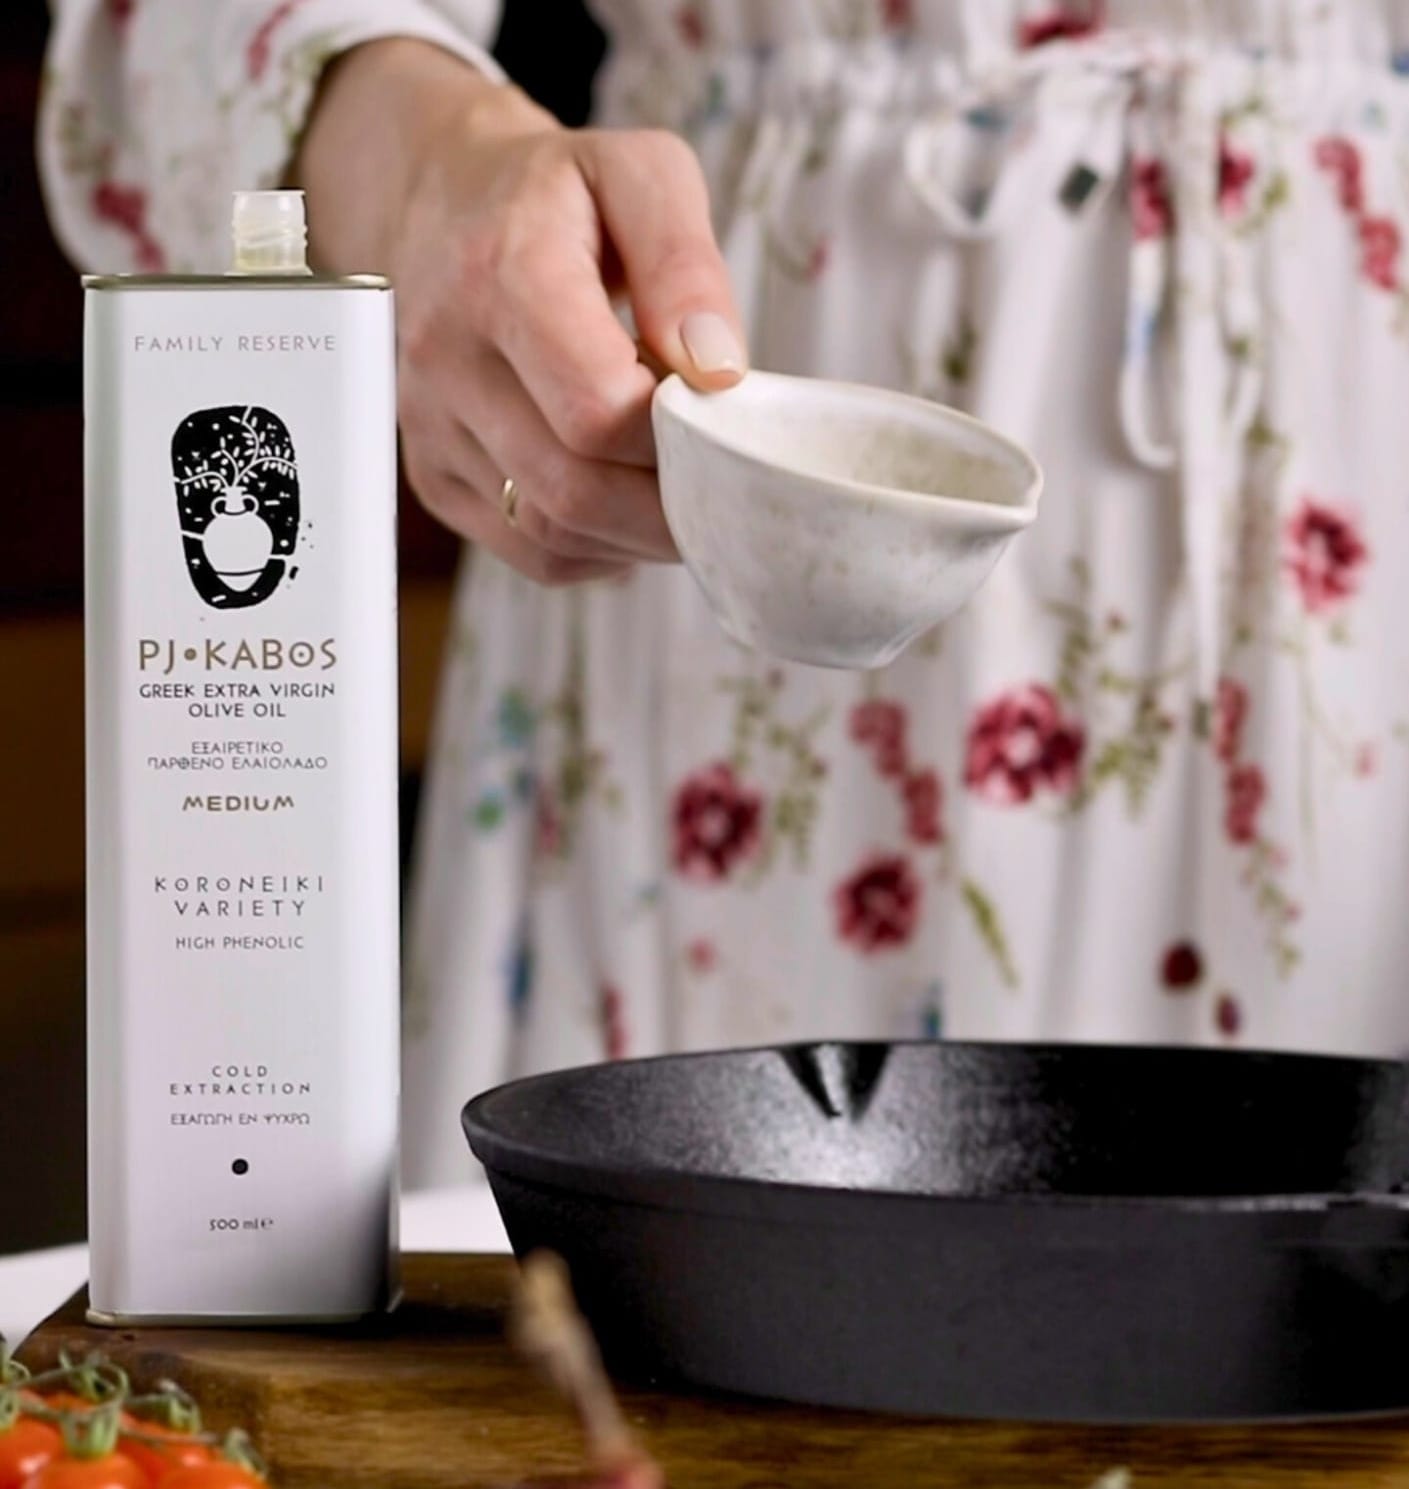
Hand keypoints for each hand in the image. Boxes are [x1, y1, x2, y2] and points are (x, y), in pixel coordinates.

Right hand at [296, 40, 747, 584]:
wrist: (440, 201)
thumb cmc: (555, 193)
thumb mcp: (639, 175)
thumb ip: (686, 263)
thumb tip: (717, 369)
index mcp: (499, 274)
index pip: (597, 409)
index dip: (676, 436)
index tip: (716, 414)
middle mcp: (446, 358)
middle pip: (574, 488)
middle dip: (667, 502)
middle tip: (719, 477)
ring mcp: (430, 427)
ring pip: (552, 534)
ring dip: (635, 532)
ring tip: (676, 483)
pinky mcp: (432, 476)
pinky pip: (531, 551)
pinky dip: (597, 545)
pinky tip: (622, 495)